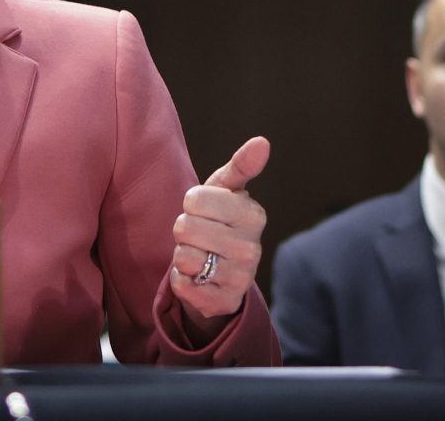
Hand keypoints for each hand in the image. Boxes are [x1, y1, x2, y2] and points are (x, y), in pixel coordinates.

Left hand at [169, 136, 269, 334]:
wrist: (219, 272)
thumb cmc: (219, 220)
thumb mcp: (225, 190)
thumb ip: (241, 166)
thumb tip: (263, 142)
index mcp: (253, 214)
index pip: (195, 198)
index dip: (191, 204)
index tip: (205, 211)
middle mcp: (252, 248)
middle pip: (185, 227)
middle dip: (184, 230)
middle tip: (200, 235)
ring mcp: (240, 278)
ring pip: (183, 256)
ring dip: (182, 255)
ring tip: (200, 255)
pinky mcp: (222, 302)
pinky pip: (181, 284)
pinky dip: (181, 280)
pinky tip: (198, 278)